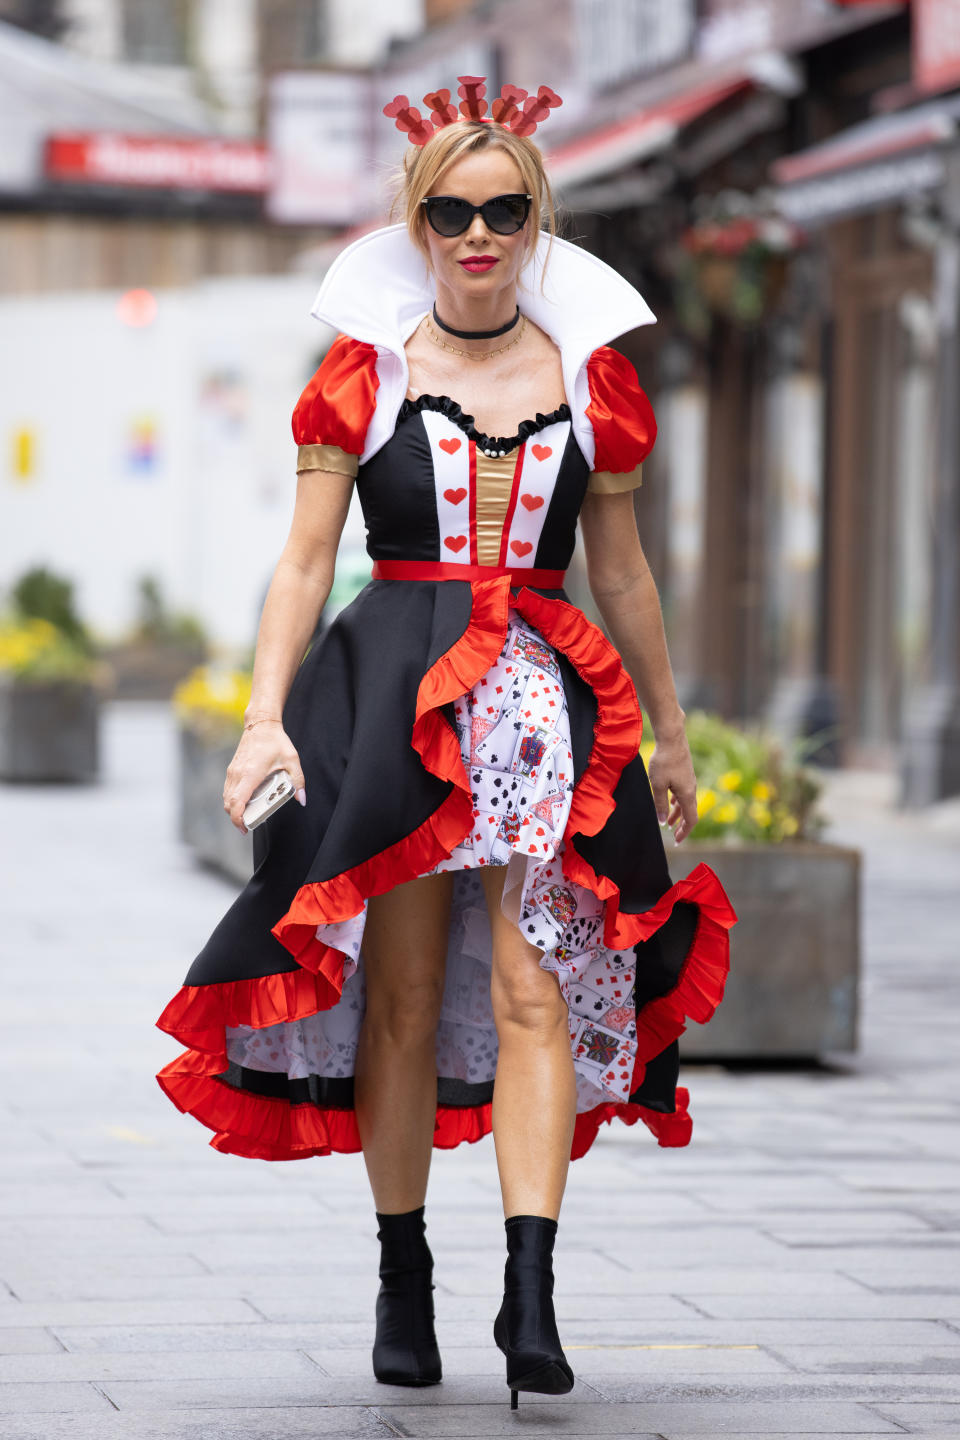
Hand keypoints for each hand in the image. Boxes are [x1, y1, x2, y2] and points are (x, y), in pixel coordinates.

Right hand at [223, 721, 305, 833]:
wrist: (261, 724)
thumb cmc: (275, 741)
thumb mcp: (292, 760)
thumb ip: (297, 781)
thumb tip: (302, 799)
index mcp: (250, 774)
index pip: (237, 802)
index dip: (238, 819)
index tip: (245, 828)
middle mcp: (238, 774)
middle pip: (229, 804)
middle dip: (236, 818)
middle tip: (249, 825)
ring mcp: (232, 771)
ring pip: (226, 797)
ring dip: (234, 809)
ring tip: (249, 815)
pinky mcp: (232, 769)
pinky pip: (228, 790)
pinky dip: (234, 799)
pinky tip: (246, 801)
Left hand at [647, 729, 697, 843]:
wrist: (672, 738)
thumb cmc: (664, 761)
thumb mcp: (657, 785)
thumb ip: (659, 804)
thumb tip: (662, 821)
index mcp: (687, 794)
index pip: (691, 820)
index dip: (684, 832)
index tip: (677, 841)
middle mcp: (692, 789)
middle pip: (689, 813)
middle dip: (681, 825)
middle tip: (673, 836)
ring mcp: (690, 781)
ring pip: (685, 803)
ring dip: (677, 814)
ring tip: (668, 822)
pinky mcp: (685, 774)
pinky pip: (683, 793)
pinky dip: (677, 802)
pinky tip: (670, 802)